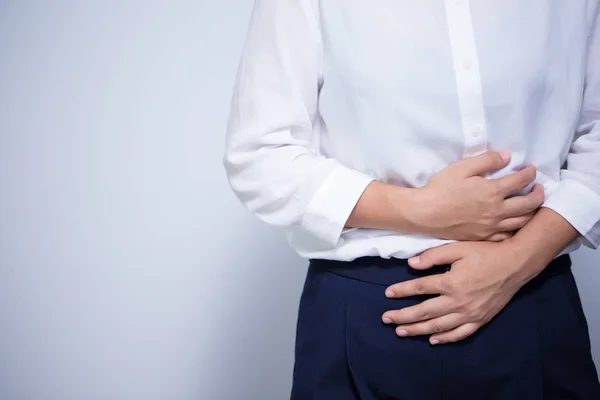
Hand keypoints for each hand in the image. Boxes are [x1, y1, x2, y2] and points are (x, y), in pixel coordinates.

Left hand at [381, 240, 531, 344]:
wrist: (515, 264)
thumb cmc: (485, 253)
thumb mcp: (458, 248)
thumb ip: (433, 255)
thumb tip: (411, 264)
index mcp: (451, 282)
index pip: (419, 289)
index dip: (401, 291)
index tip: (387, 294)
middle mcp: (458, 302)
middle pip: (424, 312)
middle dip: (403, 316)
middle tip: (386, 319)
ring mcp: (470, 314)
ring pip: (438, 326)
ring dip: (418, 330)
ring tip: (401, 332)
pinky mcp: (481, 320)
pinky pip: (460, 333)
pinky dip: (445, 338)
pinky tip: (432, 340)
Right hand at [410, 151, 544, 241]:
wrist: (424, 213)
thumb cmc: (440, 188)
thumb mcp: (462, 168)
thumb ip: (486, 160)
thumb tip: (507, 156)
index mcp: (493, 191)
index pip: (521, 180)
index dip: (530, 173)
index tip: (530, 169)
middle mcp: (497, 211)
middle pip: (529, 203)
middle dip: (538, 193)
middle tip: (538, 187)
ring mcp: (491, 226)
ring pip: (522, 221)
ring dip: (532, 212)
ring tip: (532, 205)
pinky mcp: (483, 237)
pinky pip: (507, 235)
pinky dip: (516, 228)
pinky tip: (515, 223)